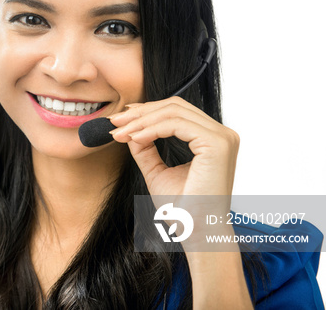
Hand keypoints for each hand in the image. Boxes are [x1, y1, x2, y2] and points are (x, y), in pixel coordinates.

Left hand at [109, 96, 239, 197]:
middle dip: (140, 112)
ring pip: (174, 112)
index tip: (120, 119)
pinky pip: (177, 125)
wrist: (196, 233)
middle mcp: (222, 134)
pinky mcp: (217, 144)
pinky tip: (134, 138)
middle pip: (175, 106)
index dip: (146, 111)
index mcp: (212, 139)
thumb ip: (145, 149)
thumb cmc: (183, 210)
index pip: (177, 111)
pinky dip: (151, 129)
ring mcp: (223, 138)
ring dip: (141, 120)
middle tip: (115, 122)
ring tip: (119, 133)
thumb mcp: (157, 172)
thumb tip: (128, 129)